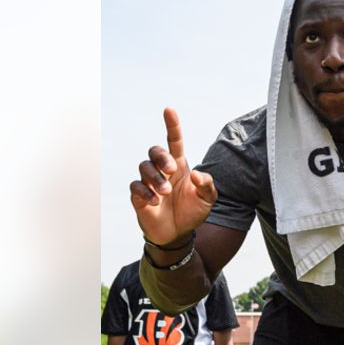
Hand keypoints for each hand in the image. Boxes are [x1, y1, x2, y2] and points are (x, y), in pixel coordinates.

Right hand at [129, 108, 217, 245]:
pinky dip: (145, 192)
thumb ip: (207, 184)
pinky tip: (155, 202)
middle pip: (154, 151)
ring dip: (155, 179)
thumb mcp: (208, 199)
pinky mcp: (138, 196)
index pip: (174, 141)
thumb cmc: (193, 212)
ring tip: (165, 194)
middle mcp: (163, 170)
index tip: (168, 110)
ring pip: (144, 167)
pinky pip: (135, 186)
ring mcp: (149, 182)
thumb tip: (196, 173)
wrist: (179, 234)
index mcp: (180, 166)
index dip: (172, 125)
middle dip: (161, 157)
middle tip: (172, 171)